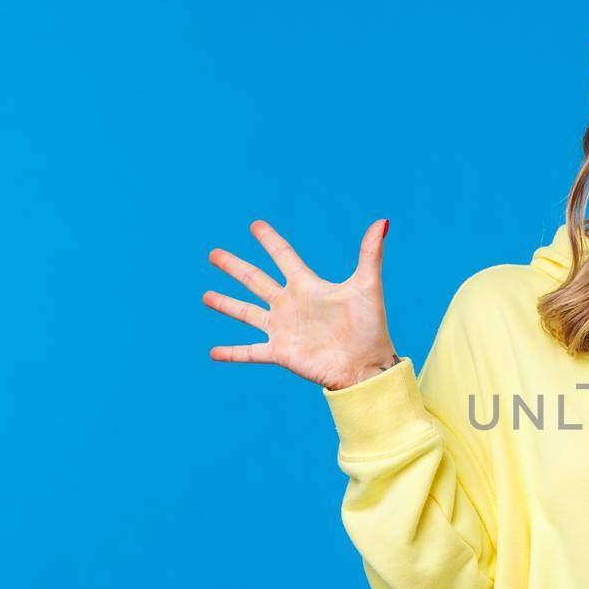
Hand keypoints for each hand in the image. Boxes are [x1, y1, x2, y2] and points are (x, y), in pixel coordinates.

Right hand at [203, 218, 399, 390]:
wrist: (366, 366)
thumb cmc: (370, 327)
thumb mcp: (367, 287)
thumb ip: (370, 254)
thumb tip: (382, 221)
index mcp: (308, 287)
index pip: (284, 257)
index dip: (270, 241)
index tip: (255, 225)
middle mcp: (291, 305)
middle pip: (255, 280)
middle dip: (234, 267)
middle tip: (213, 254)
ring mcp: (283, 329)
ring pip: (246, 312)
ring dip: (226, 304)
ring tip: (205, 296)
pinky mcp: (280, 353)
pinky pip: (250, 352)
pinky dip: (232, 353)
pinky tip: (213, 352)